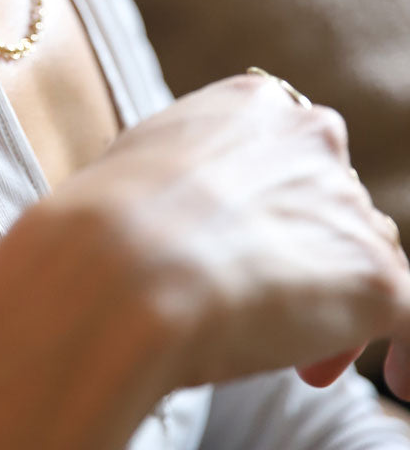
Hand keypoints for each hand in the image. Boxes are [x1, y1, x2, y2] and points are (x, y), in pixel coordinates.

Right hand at [46, 73, 409, 392]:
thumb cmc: (105, 220)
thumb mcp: (142, 161)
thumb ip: (187, 169)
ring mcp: (348, 206)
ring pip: (365, 257)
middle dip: (308, 256)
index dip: (277, 208)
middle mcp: (313, 138)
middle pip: (334, 204)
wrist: (123, 262)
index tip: (247, 248)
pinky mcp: (375, 276)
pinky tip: (399, 380)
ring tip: (301, 366)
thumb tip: (187, 213)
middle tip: (270, 311)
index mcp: (254, 104)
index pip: (292, 153)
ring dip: (338, 304)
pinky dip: (407, 352)